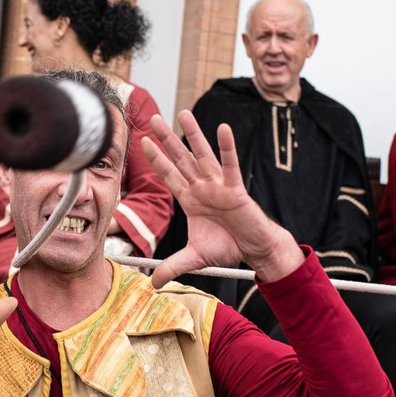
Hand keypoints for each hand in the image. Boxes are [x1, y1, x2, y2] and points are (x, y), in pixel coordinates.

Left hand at [142, 110, 300, 285]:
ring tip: (182, 113)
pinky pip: (230, 166)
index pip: (169, 175)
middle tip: (153, 118)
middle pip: (180, 159)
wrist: (253, 250)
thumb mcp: (194, 258)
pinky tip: (222, 128)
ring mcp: (218, 186)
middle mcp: (202, 187)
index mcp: (190, 199)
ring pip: (202, 155)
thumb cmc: (227, 247)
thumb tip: (153, 283)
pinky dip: (227, 147)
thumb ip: (173, 266)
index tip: (142, 141)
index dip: (156, 159)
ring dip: (192, 135)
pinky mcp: (235, 189)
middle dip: (166, 140)